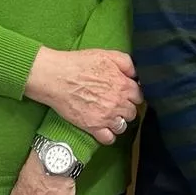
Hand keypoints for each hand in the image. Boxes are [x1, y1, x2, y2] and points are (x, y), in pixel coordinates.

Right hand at [23, 47, 141, 143]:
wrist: (56, 77)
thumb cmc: (79, 64)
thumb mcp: (106, 55)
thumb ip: (127, 63)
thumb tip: (137, 74)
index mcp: (123, 85)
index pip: (139, 96)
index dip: (132, 95)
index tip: (126, 95)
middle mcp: (118, 103)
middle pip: (132, 112)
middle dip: (125, 108)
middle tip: (115, 104)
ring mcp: (106, 117)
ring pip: (122, 126)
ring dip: (117, 122)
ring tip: (108, 116)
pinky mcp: (93, 127)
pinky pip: (109, 139)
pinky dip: (108, 136)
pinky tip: (103, 128)